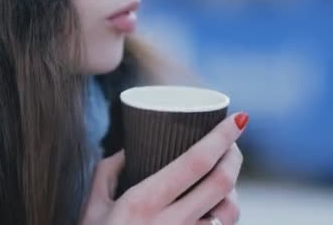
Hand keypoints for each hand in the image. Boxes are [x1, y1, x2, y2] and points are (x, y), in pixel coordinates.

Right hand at [80, 112, 246, 224]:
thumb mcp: (93, 207)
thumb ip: (107, 171)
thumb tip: (130, 147)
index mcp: (143, 202)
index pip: (195, 162)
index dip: (222, 137)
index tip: (239, 118)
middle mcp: (170, 223)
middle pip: (221, 182)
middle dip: (234, 155)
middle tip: (233, 141)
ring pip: (229, 210)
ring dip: (233, 188)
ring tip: (225, 173)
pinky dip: (225, 214)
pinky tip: (217, 204)